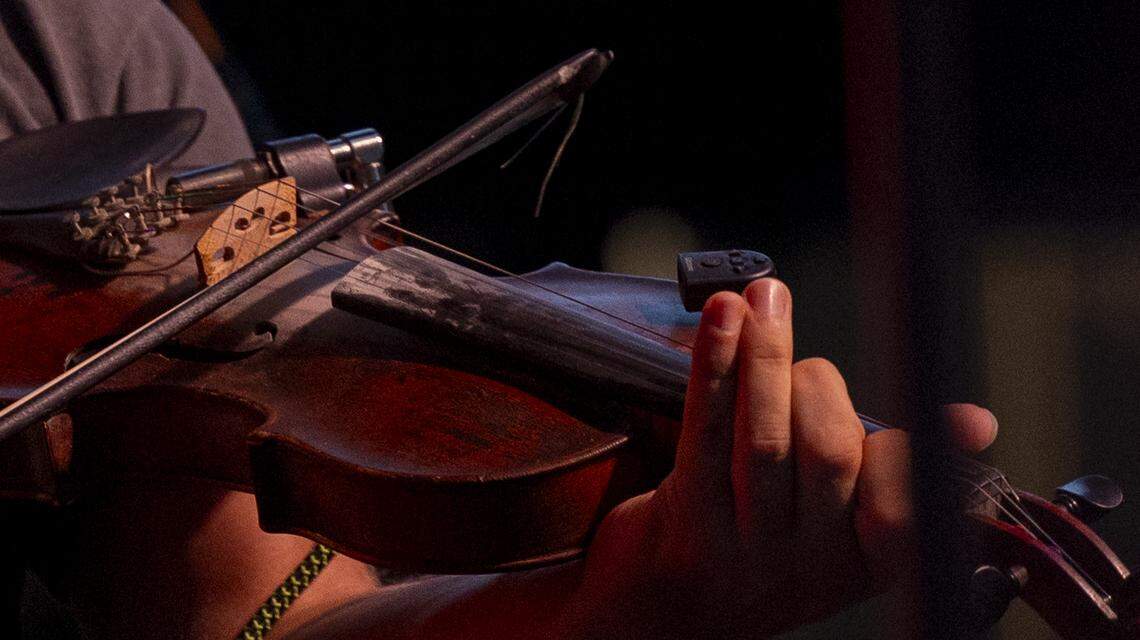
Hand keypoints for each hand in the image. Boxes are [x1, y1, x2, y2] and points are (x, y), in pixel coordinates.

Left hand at [559, 278, 997, 638]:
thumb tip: (975, 424)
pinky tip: (721, 316)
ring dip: (766, 355)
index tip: (959, 418)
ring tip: (763, 298)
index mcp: (858, 564)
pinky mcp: (685, 524)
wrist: (656, 613)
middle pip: (829, 455)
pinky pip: (705, 431)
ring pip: (766, 440)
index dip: (925, 451)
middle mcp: (807, 564)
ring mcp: (744, 548)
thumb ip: (889, 468)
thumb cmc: (750, 546)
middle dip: (813, 383)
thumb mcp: (830, 525)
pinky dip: (716, 364)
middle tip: (797, 351)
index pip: (903, 506)